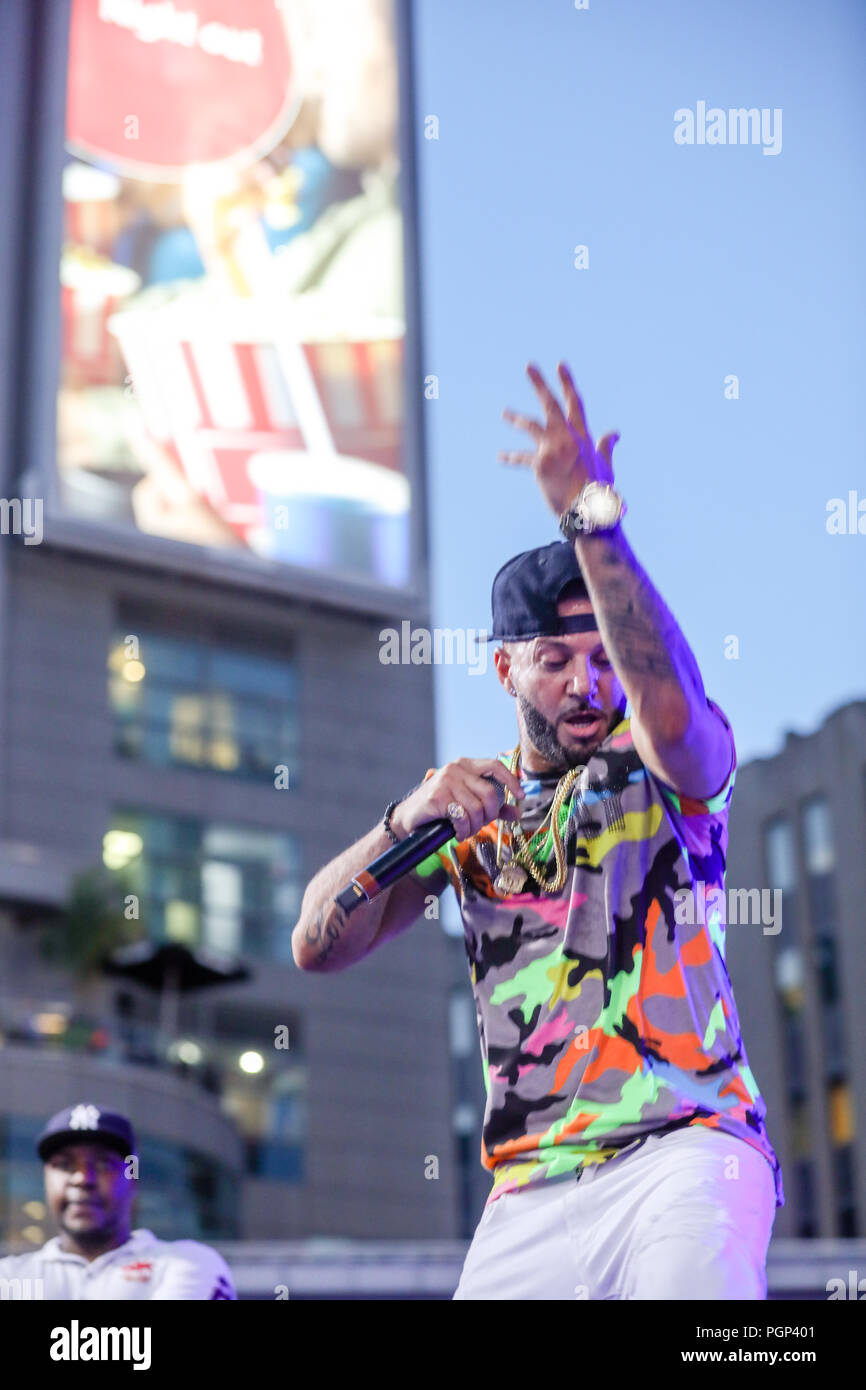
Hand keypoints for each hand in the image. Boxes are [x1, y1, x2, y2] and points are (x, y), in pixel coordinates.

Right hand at [391, 758, 524, 841]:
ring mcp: (445, 782)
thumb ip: (492, 806)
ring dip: (474, 826)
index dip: (511, 780)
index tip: (521, 795)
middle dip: (489, 814)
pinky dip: (463, 830)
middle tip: (480, 824)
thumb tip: (517, 812)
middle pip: (490, 793)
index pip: (494, 766)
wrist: (409, 818)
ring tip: (466, 831)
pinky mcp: (436, 798)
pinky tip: (457, 833)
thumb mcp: (468, 803)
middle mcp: (455, 769)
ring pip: (477, 809)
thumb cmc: (441, 809)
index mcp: (465, 765)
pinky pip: (461, 817)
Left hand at [500, 361, 619, 517]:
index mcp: (583, 435)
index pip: (574, 403)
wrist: (588, 510)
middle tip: (529, 366)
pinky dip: (511, 458)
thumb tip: (615, 433)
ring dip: (516, 418)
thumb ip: (606, 446)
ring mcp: (553, 448)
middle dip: (539, 383)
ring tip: (504, 413)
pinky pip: (522, 458)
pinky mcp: (540, 463)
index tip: (560, 365)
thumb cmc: (599, 490)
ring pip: (531, 425)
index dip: (567, 383)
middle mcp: (568, 437)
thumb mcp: (605, 464)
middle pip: (551, 404)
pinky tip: (501, 457)